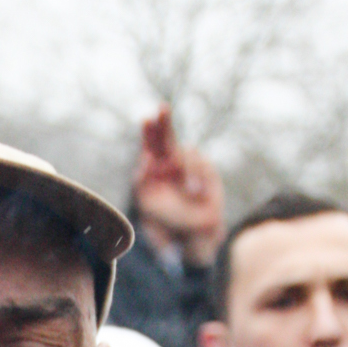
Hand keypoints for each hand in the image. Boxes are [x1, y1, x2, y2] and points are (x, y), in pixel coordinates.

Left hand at [133, 106, 224, 262]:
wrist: (193, 237)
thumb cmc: (166, 224)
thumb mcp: (147, 205)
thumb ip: (143, 183)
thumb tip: (145, 160)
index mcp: (151, 171)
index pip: (149, 146)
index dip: (148, 132)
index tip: (147, 120)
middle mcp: (168, 164)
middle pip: (165, 137)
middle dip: (164, 122)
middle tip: (162, 108)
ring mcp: (187, 166)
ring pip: (186, 152)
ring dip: (188, 171)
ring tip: (190, 194)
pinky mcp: (204, 170)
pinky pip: (200, 164)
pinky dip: (199, 178)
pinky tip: (197, 195)